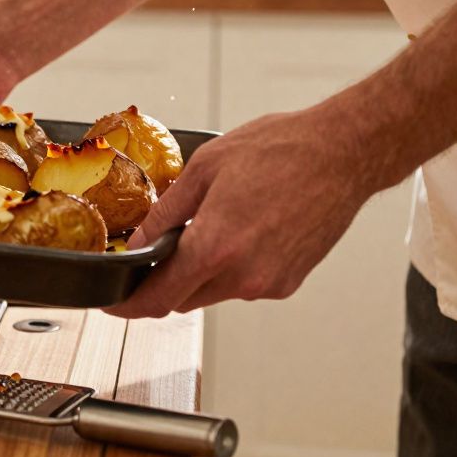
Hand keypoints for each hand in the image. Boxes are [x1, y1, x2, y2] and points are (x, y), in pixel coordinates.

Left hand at [104, 108, 376, 318]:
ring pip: (212, 293)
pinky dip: (228, 269)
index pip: (158, 298)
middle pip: (182, 300)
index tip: (114, 304)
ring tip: (206, 228)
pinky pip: (242, 286)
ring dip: (197, 274)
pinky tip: (237, 232)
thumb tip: (139, 240)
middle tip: (153, 252)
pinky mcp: (289, 283)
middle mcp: (244, 276)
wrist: (342, 153)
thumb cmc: (281, 151)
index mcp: (216, 248)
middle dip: (162, 283)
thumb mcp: (203, 169)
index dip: (128, 305)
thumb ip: (165, 213)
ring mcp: (270, 284)